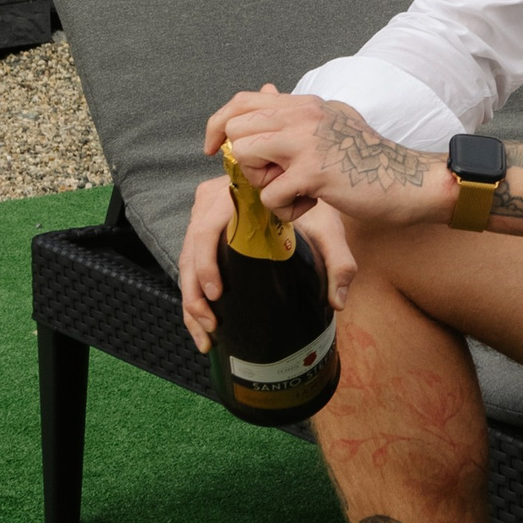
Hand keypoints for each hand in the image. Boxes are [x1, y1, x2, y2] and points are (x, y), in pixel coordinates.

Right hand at [177, 169, 357, 354]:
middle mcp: (211, 202)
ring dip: (191, 301)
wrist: (302, 186)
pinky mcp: (202, 231)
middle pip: (190, 251)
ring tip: (208, 335)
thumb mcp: (328, 229)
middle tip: (212, 325)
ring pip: (185, 262)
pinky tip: (202, 323)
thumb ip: (338, 261)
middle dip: (195, 294)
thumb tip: (336, 302)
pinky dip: (193, 295)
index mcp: (235, 196)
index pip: (207, 230)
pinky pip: (189, 263)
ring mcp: (203, 216)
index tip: (217, 295)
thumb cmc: (313, 207)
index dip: (206, 264)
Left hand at [203, 84, 445, 228]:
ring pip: (243, 156)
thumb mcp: (334, 123)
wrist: (409, 181)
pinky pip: (269, 195)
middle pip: (236, 129)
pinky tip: (311, 206)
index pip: (242, 100)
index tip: (214, 149)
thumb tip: (265, 100)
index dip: (219, 125)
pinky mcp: (313, 172)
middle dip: (245, 162)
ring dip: (262, 184)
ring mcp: (307, 141)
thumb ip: (299, 118)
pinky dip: (285, 210)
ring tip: (294, 191)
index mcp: (306, 104)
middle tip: (274, 177)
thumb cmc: (371, 161)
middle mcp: (304, 114)